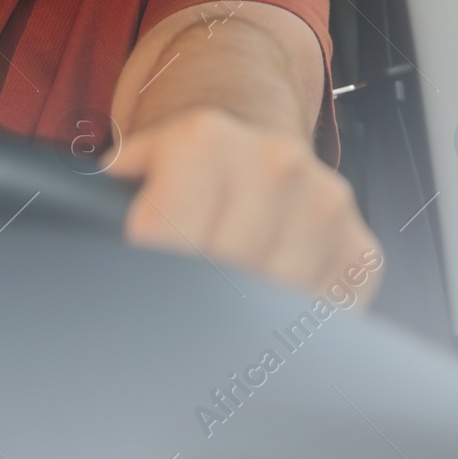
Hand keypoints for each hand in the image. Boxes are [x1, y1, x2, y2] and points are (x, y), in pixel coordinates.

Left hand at [105, 107, 382, 300]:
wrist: (253, 133)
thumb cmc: (189, 164)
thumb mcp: (140, 156)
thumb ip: (114, 184)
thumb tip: (97, 204)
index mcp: (207, 141)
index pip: (167, 236)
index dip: (148, 268)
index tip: (141, 286)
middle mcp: (274, 164)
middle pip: (221, 276)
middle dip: (194, 297)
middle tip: (179, 304)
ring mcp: (324, 207)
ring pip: (274, 303)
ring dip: (245, 315)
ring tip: (221, 304)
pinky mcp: (360, 249)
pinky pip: (325, 315)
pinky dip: (292, 326)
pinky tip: (267, 308)